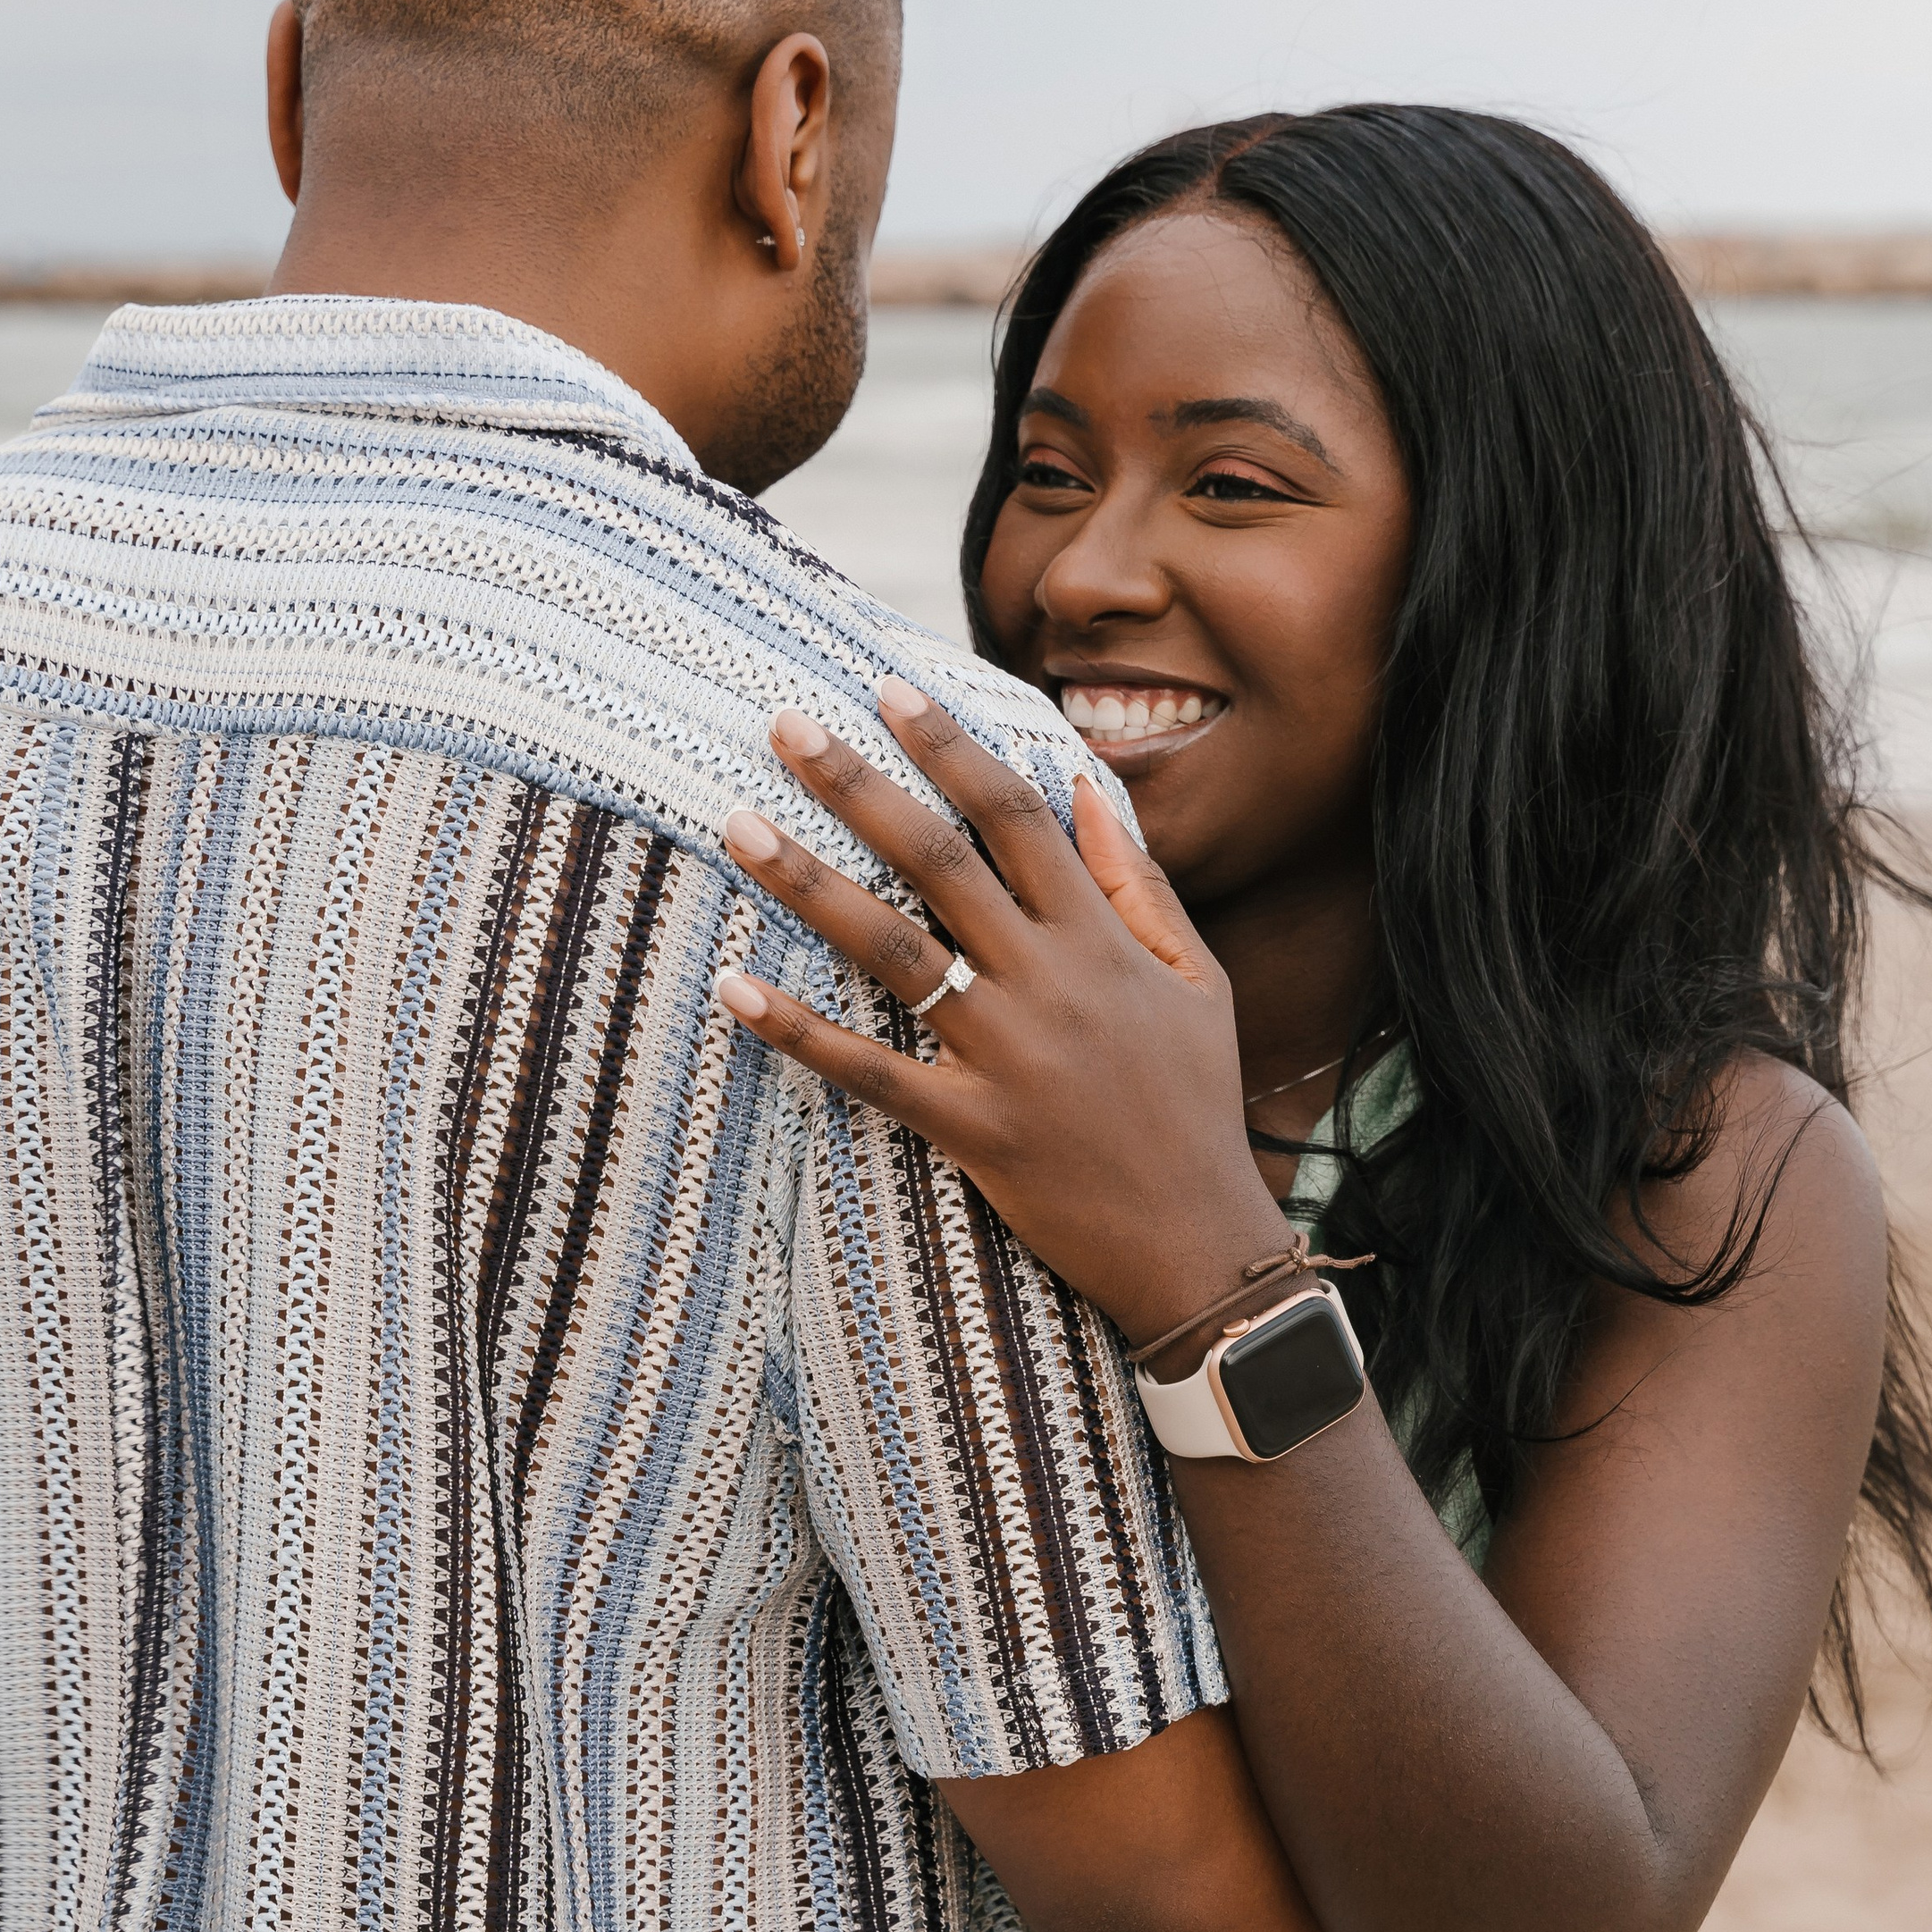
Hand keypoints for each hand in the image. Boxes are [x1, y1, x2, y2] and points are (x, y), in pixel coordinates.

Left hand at [712, 681, 1293, 1344]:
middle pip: (939, 860)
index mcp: (1100, 940)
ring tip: (738, 823)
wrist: (1198, 1242)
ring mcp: (1005, 1055)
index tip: (890, 689)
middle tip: (783, 723)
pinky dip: (797, 1032)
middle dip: (858, 784)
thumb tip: (1082, 786)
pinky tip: (733, 988)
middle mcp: (1049, 983)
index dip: (950, 747)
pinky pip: (868, 1071)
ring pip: (892, 949)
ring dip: (809, 882)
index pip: (1016, 817)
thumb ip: (1135, 885)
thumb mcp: (1194, 981)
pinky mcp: (971, 1126)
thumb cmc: (1198, 1103)